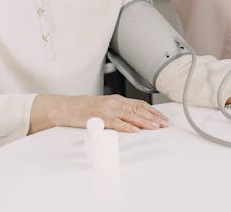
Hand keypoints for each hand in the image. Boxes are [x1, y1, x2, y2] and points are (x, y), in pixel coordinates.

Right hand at [32, 94, 168, 133]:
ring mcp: (107, 110)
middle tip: (164, 123)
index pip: (139, 104)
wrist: (66, 107)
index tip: (162, 117)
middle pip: (138, 109)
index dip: (152, 111)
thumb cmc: (84, 108)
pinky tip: (135, 129)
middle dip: (153, 116)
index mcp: (116, 100)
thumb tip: (133, 119)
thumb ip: (118, 111)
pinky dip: (126, 126)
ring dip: (144, 121)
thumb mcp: (104, 107)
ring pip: (130, 115)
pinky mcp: (99, 118)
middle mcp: (114, 102)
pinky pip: (116, 122)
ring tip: (155, 126)